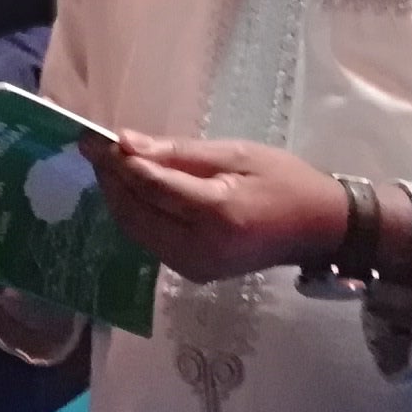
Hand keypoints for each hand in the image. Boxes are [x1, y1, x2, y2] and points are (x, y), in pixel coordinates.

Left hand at [83, 133, 345, 283]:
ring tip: (109, 164)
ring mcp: (194, 267)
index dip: (118, 162)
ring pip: (137, 230)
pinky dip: (136, 214)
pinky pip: (151, 241)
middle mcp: (200, 249)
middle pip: (135, 213)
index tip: (93, 138)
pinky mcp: (192, 273)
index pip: (151, 187)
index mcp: (216, 215)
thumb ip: (179, 153)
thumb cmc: (284, 181)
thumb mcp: (235, 153)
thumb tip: (126, 143)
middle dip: (111, 179)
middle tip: (94, 148)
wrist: (317, 229)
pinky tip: (133, 190)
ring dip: (118, 197)